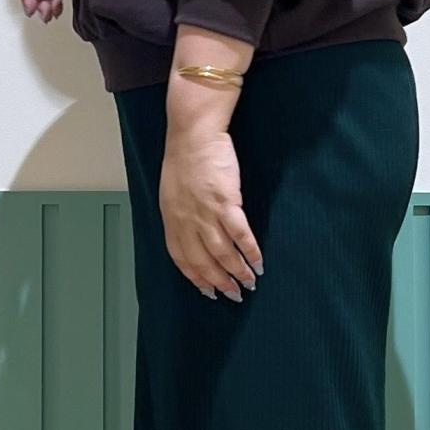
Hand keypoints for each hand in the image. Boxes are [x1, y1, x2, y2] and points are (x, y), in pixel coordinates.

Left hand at [159, 123, 262, 300]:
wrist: (194, 135)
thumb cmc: (184, 160)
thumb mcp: (171, 193)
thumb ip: (180, 217)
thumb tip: (193, 236)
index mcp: (172, 220)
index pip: (183, 259)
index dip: (196, 278)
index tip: (208, 291)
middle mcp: (187, 222)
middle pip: (204, 262)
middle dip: (219, 283)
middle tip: (234, 295)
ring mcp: (206, 214)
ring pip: (223, 254)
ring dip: (237, 273)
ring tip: (249, 284)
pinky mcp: (226, 203)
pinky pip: (240, 235)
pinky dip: (250, 252)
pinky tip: (258, 263)